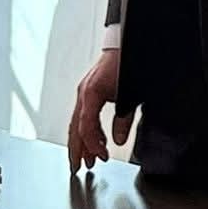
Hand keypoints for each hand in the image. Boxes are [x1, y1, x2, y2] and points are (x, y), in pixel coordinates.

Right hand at [66, 48, 132, 172]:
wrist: (127, 40)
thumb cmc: (128, 62)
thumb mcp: (131, 93)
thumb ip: (124, 118)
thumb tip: (118, 140)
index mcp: (91, 93)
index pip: (86, 127)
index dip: (92, 145)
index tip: (102, 157)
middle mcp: (83, 92)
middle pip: (76, 127)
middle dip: (78, 149)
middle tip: (79, 168)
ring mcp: (84, 90)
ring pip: (77, 122)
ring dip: (81, 142)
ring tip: (87, 159)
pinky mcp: (89, 90)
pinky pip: (83, 114)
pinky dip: (87, 129)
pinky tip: (94, 140)